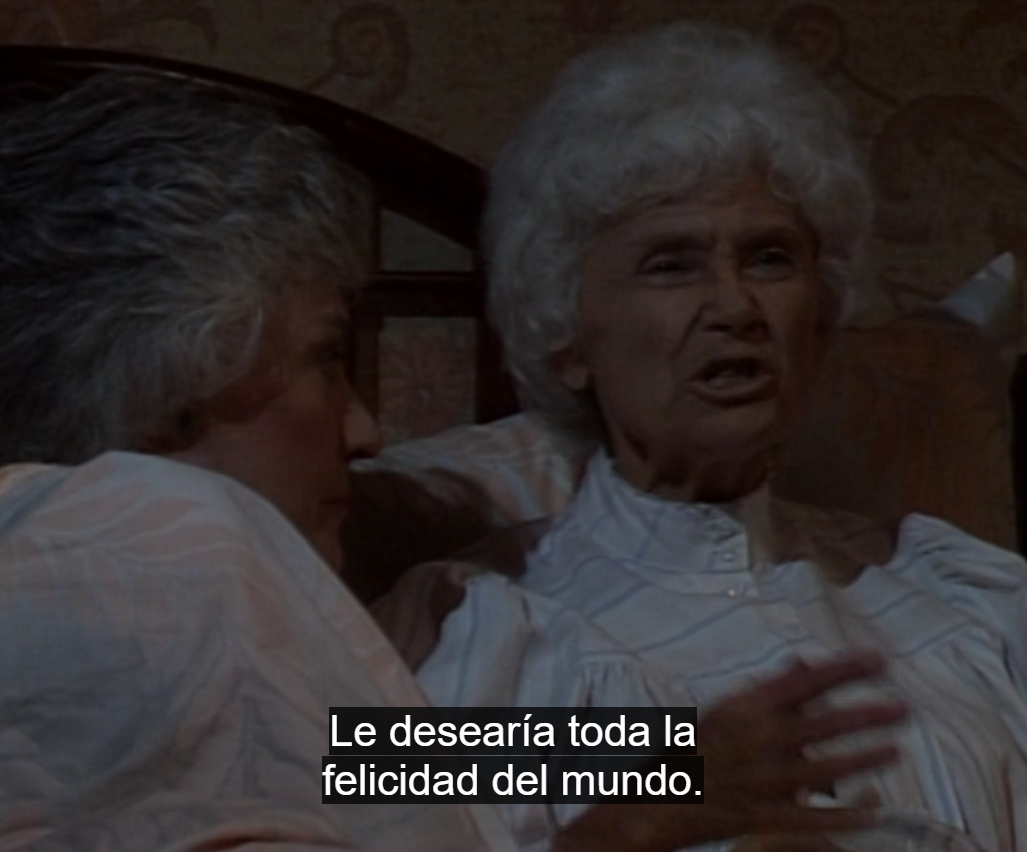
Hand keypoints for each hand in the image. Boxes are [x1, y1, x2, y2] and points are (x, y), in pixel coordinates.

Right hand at [554, 651, 906, 851]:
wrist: (653, 798)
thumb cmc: (690, 749)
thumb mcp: (724, 709)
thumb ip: (766, 689)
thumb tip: (802, 664)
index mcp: (746, 708)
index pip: (806, 680)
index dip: (846, 668)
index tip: (879, 659)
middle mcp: (759, 740)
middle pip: (826, 722)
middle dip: (869, 713)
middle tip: (904, 707)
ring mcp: (764, 780)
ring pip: (828, 768)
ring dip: (866, 757)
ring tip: (895, 748)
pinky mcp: (767, 816)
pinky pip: (816, 817)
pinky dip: (848, 815)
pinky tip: (876, 810)